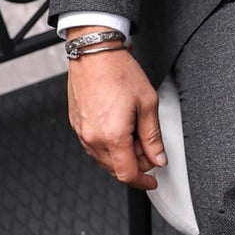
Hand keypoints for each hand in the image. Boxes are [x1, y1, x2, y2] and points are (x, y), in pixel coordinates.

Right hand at [67, 46, 166, 190]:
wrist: (95, 52)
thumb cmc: (118, 71)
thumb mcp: (148, 104)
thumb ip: (153, 137)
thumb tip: (158, 158)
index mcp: (112, 136)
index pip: (127, 174)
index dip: (143, 181)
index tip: (152, 180)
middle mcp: (93, 138)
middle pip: (115, 170)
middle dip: (135, 165)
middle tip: (148, 147)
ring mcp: (82, 132)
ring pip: (103, 160)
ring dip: (121, 155)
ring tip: (133, 132)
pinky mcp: (76, 124)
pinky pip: (93, 146)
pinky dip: (108, 146)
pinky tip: (119, 129)